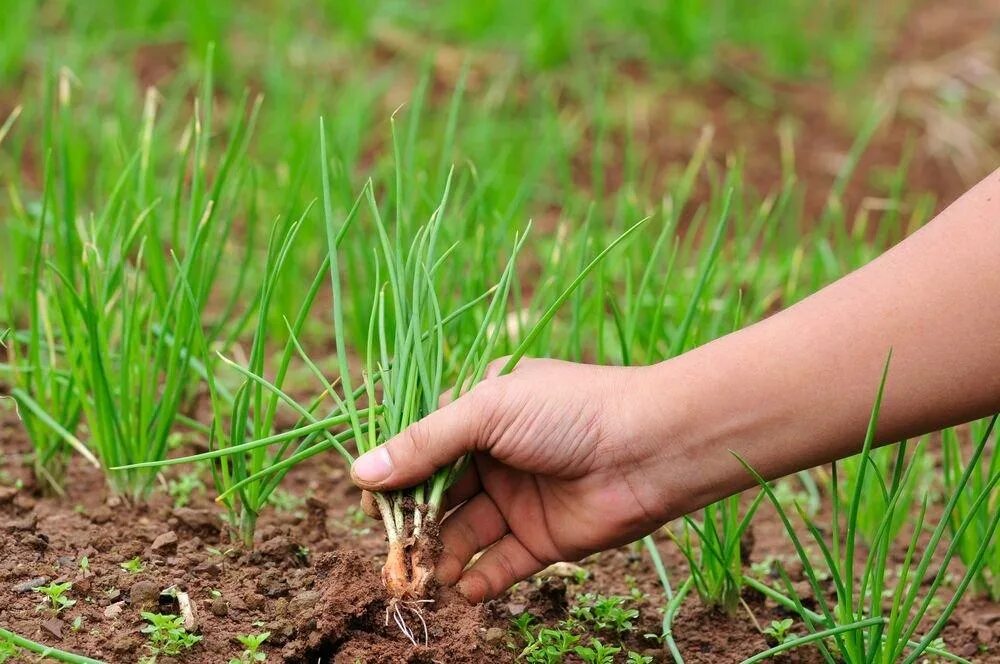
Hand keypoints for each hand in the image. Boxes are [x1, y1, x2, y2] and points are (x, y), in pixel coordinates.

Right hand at [350, 358, 671, 601]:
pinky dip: (480, 578)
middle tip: (394, 553)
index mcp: (481, 411)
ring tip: (425, 576)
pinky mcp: (543, 538)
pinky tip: (463, 588)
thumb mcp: (487, 410)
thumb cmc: (567, 411)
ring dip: (441, 554)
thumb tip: (360, 474)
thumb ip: (424, 443)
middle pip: (438, 495)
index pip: (423, 445)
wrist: (649, 447)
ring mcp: (519, 498)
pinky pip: (501, 563)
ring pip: (464, 532)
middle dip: (414, 524)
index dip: (395, 475)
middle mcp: (495, 455)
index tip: (369, 504)